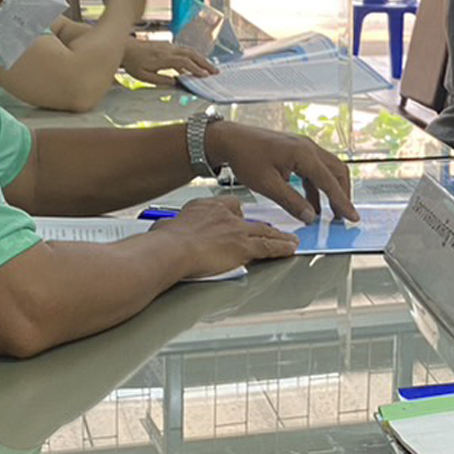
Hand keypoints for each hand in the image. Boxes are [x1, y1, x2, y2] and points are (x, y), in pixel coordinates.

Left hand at [123, 39, 217, 84]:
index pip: (184, 62)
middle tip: (215, 72)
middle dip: (205, 63)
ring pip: (190, 51)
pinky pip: (184, 51)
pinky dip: (194, 57)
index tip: (204, 76)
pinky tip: (197, 65)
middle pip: (191, 54)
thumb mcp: (144, 76)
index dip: (195, 69)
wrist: (126, 48)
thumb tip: (176, 83)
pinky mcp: (168, 46)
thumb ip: (160, 80)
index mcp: (162, 58)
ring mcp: (169, 46)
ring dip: (202, 59)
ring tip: (210, 69)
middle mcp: (168, 50)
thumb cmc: (133, 63)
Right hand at [158, 196, 297, 275]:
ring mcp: (237, 231)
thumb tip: (163, 231)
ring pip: (265, 232)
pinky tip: (289, 249)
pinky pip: (269, 247)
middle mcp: (225, 215)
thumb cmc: (164, 241)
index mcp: (206, 207)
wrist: (171, 249)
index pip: (230, 205)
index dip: (239, 214)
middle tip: (273, 231)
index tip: (242, 219)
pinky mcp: (244, 247)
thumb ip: (171, 227)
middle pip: (251, 219)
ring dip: (280, 237)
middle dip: (263, 226)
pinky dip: (282, 248)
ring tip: (290, 240)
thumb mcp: (165, 226)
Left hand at [205, 123, 357, 224]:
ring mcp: (303, 147)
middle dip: (343, 195)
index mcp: (303, 154)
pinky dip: (317, 187)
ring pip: (328, 170)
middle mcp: (308, 147)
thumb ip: (291, 201)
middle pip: (337, 172)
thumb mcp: (267, 185)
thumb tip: (310, 217)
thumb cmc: (245, 157)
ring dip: (331, 191)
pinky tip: (312, 204)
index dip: (343, 201)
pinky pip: (314, 169)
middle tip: (344, 216)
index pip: (330, 181)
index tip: (353, 217)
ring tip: (331, 213)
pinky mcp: (296, 151)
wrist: (229, 139)